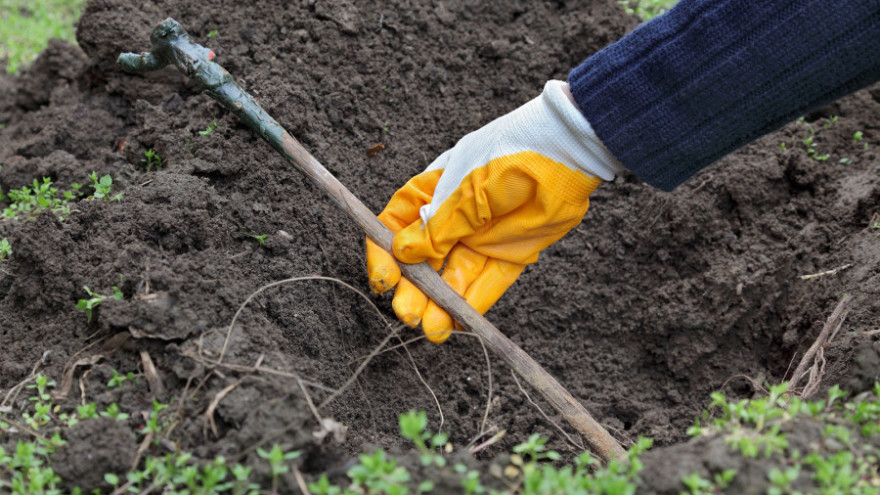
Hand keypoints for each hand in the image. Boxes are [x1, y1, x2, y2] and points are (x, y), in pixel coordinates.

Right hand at [366, 80, 619, 342]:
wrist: (567, 151)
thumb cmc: (512, 154)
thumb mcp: (469, 190)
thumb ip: (439, 227)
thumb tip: (402, 252)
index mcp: (435, 191)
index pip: (398, 225)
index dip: (385, 253)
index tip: (385, 279)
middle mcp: (455, 217)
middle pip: (425, 260)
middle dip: (414, 289)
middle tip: (408, 313)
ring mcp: (483, 237)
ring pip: (455, 276)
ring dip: (441, 303)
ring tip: (432, 329)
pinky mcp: (512, 253)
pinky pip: (489, 282)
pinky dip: (474, 303)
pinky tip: (459, 323)